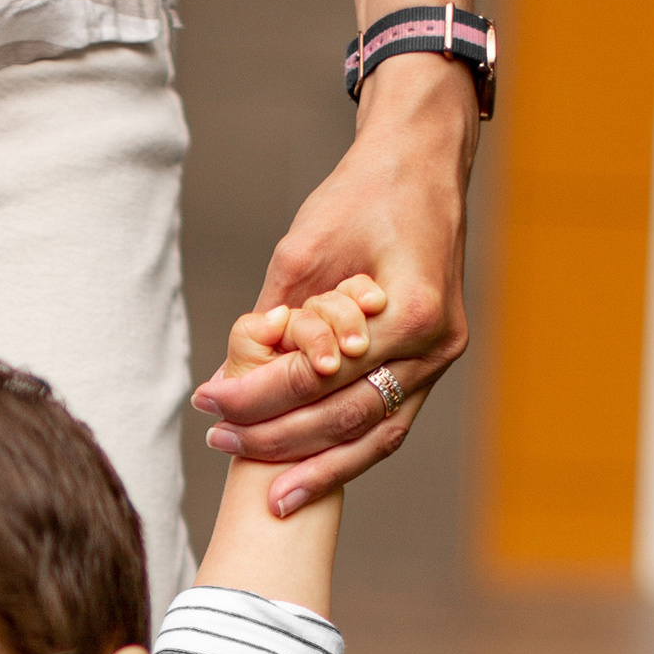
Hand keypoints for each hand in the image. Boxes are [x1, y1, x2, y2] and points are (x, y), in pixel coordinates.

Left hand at [191, 58, 477, 510]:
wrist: (422, 161)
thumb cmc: (363, 193)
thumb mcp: (302, 248)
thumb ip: (272, 320)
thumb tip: (229, 382)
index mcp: (412, 308)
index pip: (322, 375)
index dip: (260, 396)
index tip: (209, 402)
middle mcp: (437, 343)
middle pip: (347, 415)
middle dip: (278, 438)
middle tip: (221, 443)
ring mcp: (443, 357)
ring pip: (376, 435)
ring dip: (318, 465)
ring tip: (268, 492)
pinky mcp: (436, 361)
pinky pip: (390, 421)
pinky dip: (348, 450)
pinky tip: (307, 471)